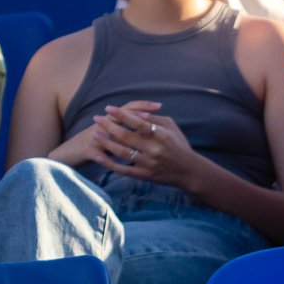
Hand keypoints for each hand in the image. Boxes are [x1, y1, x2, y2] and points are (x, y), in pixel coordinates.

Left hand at [84, 101, 201, 190]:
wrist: (189, 171)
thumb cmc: (179, 145)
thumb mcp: (171, 127)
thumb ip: (154, 118)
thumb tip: (136, 112)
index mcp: (161, 134)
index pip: (137, 122)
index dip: (121, 114)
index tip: (108, 108)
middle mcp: (153, 149)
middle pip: (125, 136)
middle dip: (108, 126)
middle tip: (96, 119)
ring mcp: (147, 163)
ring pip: (121, 152)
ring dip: (106, 142)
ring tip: (95, 134)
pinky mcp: (144, 175)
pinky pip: (123, 169)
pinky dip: (109, 163)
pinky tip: (98, 156)